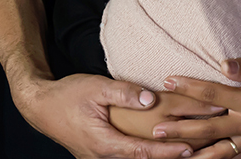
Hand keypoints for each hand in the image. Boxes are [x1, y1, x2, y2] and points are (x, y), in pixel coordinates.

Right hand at [11, 72, 196, 158]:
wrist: (41, 106)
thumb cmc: (67, 95)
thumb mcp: (96, 87)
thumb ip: (124, 92)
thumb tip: (151, 99)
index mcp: (103, 144)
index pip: (142, 153)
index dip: (167, 152)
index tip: (189, 149)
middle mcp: (104, 157)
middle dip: (170, 157)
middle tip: (200, 151)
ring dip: (160, 157)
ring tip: (189, 151)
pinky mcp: (101, 154)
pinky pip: (129, 157)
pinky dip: (148, 154)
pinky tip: (164, 148)